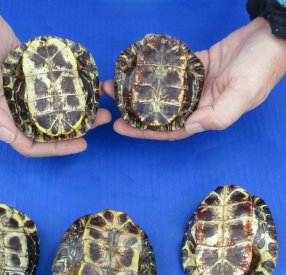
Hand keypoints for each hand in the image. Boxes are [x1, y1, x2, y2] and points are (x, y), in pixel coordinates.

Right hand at [0, 0, 110, 155]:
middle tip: (99, 120)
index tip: (82, 144)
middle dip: (75, 129)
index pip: (31, 144)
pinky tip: (86, 86)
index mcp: (2, 116)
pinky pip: (55, 87)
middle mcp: (15, 108)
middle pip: (48, 128)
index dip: (56, 148)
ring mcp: (26, 92)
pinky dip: (69, 89)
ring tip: (100, 104)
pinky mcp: (33, 75)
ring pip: (55, 109)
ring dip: (77, 109)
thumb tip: (9, 136)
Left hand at [102, 18, 285, 139]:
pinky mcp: (195, 66)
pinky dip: (155, 68)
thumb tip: (188, 127)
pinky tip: (138, 66)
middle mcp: (197, 104)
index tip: (120, 127)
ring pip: (162, 91)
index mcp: (205, 117)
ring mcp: (195, 85)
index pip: (169, 130)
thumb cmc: (259, 68)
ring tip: (117, 83)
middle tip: (111, 104)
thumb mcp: (241, 96)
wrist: (272, 36)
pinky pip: (171, 69)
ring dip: (141, 89)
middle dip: (135, 111)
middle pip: (161, 112)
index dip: (144, 132)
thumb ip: (216, 116)